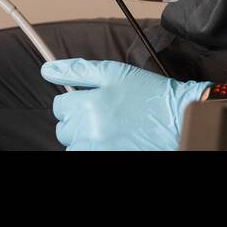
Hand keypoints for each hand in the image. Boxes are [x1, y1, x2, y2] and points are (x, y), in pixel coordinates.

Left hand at [40, 58, 210, 149]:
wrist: (180, 118)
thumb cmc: (149, 93)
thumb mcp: (113, 72)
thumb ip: (76, 70)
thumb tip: (47, 69)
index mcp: (90, 104)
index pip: (60, 106)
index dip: (73, 101)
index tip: (87, 101)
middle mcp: (93, 129)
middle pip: (64, 129)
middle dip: (77, 120)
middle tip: (100, 114)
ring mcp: (101, 148)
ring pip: (74, 146)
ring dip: (84, 138)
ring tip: (107, 128)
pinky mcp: (110, 157)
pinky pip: (86, 154)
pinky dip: (93, 148)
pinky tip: (110, 139)